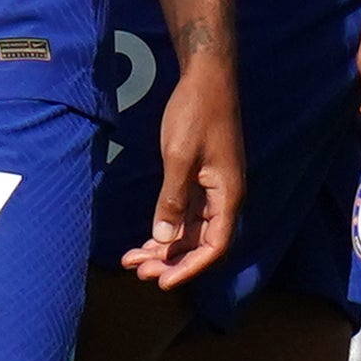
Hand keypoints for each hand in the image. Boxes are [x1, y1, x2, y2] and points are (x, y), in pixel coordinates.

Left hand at [122, 50, 244, 288]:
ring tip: (132, 260)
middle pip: (200, 244)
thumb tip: (164, 238)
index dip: (189, 268)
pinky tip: (144, 239)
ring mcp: (213, 190)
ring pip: (190, 231)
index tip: (163, 282)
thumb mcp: (179, 156)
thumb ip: (172, 198)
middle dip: (170, 261)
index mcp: (227, 195)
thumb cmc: (196, 112)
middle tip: (138, 272)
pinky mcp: (201, 180)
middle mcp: (224, 198)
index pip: (214, 247)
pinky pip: (185, 214)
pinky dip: (166, 227)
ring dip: (164, 248)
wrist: (206, 78)